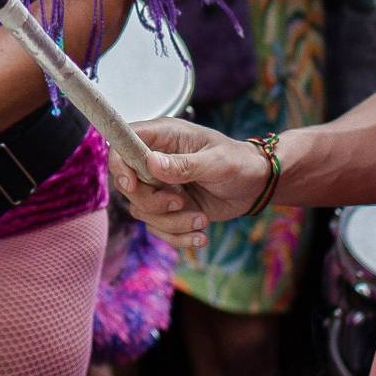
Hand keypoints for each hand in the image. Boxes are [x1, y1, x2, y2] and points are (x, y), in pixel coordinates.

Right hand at [108, 117, 270, 251]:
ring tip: (201, 219)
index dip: (119, 165)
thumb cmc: (239, 162)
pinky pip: (159, 229)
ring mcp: (161, 187)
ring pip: (143, 211)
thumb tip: (150, 163)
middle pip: (128, 186)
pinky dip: (178, 237)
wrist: (257, 186)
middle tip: (180, 202)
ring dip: (171, 223)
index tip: (132, 185)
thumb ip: (183, 164)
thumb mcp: (216, 162)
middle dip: (152, 202)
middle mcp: (156, 161)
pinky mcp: (170, 209)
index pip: (122, 145)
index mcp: (163, 137)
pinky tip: (200, 235)